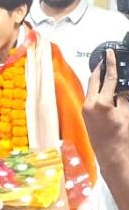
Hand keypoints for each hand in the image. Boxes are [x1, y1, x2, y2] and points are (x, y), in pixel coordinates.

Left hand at [83, 49, 128, 164]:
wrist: (112, 157)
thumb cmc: (122, 138)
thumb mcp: (127, 115)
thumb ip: (124, 99)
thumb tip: (123, 89)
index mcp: (100, 103)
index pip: (108, 79)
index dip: (110, 64)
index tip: (109, 53)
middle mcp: (89, 105)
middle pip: (94, 81)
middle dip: (100, 70)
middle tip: (104, 59)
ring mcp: (85, 110)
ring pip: (92, 89)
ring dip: (98, 80)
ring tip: (105, 71)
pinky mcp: (85, 115)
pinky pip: (91, 98)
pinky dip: (98, 91)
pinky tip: (104, 89)